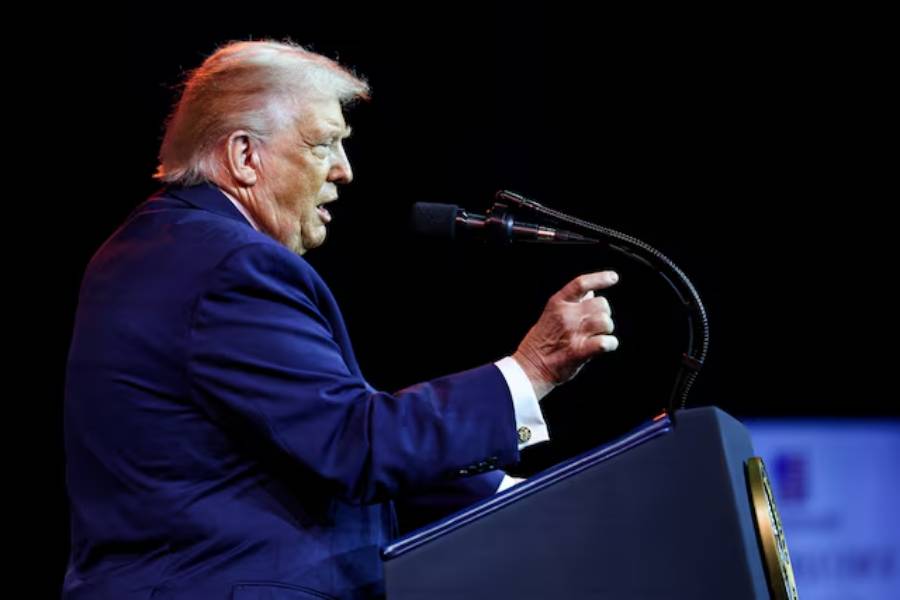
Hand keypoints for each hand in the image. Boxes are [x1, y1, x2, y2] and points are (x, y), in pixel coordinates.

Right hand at [513, 271, 618, 398]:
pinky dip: (610, 344)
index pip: (581, 284)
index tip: (613, 277)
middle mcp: (567, 316)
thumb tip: (590, 292)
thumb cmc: (540, 341)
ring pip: (606, 322)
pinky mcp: (580, 351)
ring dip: (607, 329)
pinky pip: (606, 342)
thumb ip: (571, 302)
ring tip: (598, 335)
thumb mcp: (550, 313)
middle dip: (604, 313)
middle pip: (600, 304)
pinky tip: (605, 346)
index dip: (600, 278)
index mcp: (557, 303)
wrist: (530, 366)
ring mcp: (574, 333)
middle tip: (597, 323)